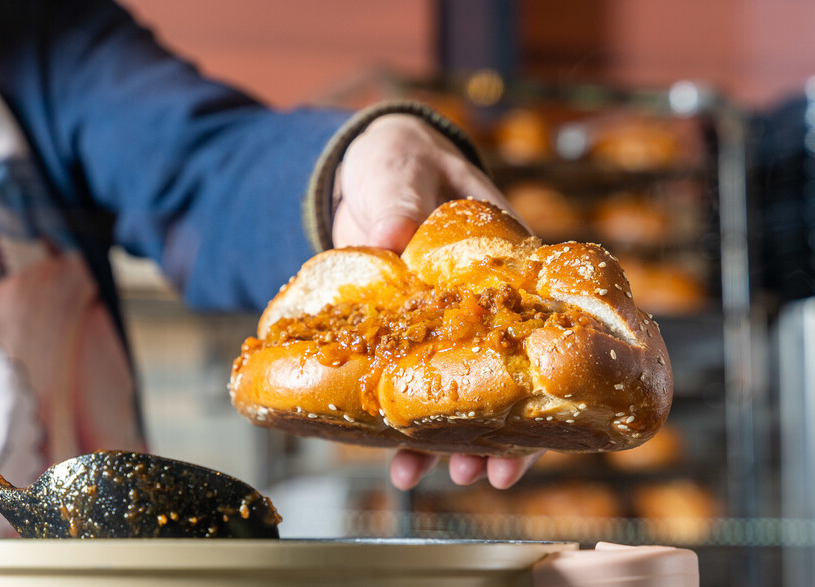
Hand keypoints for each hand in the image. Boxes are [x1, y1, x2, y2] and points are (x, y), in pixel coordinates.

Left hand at [334, 113, 537, 489]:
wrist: (355, 178)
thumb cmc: (396, 161)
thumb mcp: (397, 162)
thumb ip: (399, 190)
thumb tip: (394, 231)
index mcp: (498, 264)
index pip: (537, 324)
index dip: (545, 378)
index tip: (540, 419)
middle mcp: (475, 308)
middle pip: (498, 380)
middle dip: (494, 433)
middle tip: (478, 470)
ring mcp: (433, 332)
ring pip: (449, 397)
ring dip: (441, 442)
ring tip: (423, 474)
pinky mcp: (393, 343)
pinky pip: (398, 391)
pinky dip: (391, 424)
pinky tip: (383, 455)